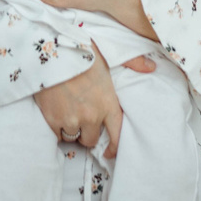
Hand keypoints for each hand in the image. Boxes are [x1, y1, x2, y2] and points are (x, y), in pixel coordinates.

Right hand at [30, 45, 156, 160]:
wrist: (49, 48)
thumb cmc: (80, 49)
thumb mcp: (109, 51)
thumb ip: (132, 61)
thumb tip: (151, 67)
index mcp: (107, 102)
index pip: (116, 134)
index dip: (113, 147)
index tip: (109, 152)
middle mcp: (91, 115)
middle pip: (91, 139)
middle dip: (88, 132)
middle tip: (83, 120)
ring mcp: (70, 119)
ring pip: (73, 137)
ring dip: (72, 130)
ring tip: (68, 115)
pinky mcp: (52, 119)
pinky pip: (57, 134)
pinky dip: (57, 128)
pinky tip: (56, 114)